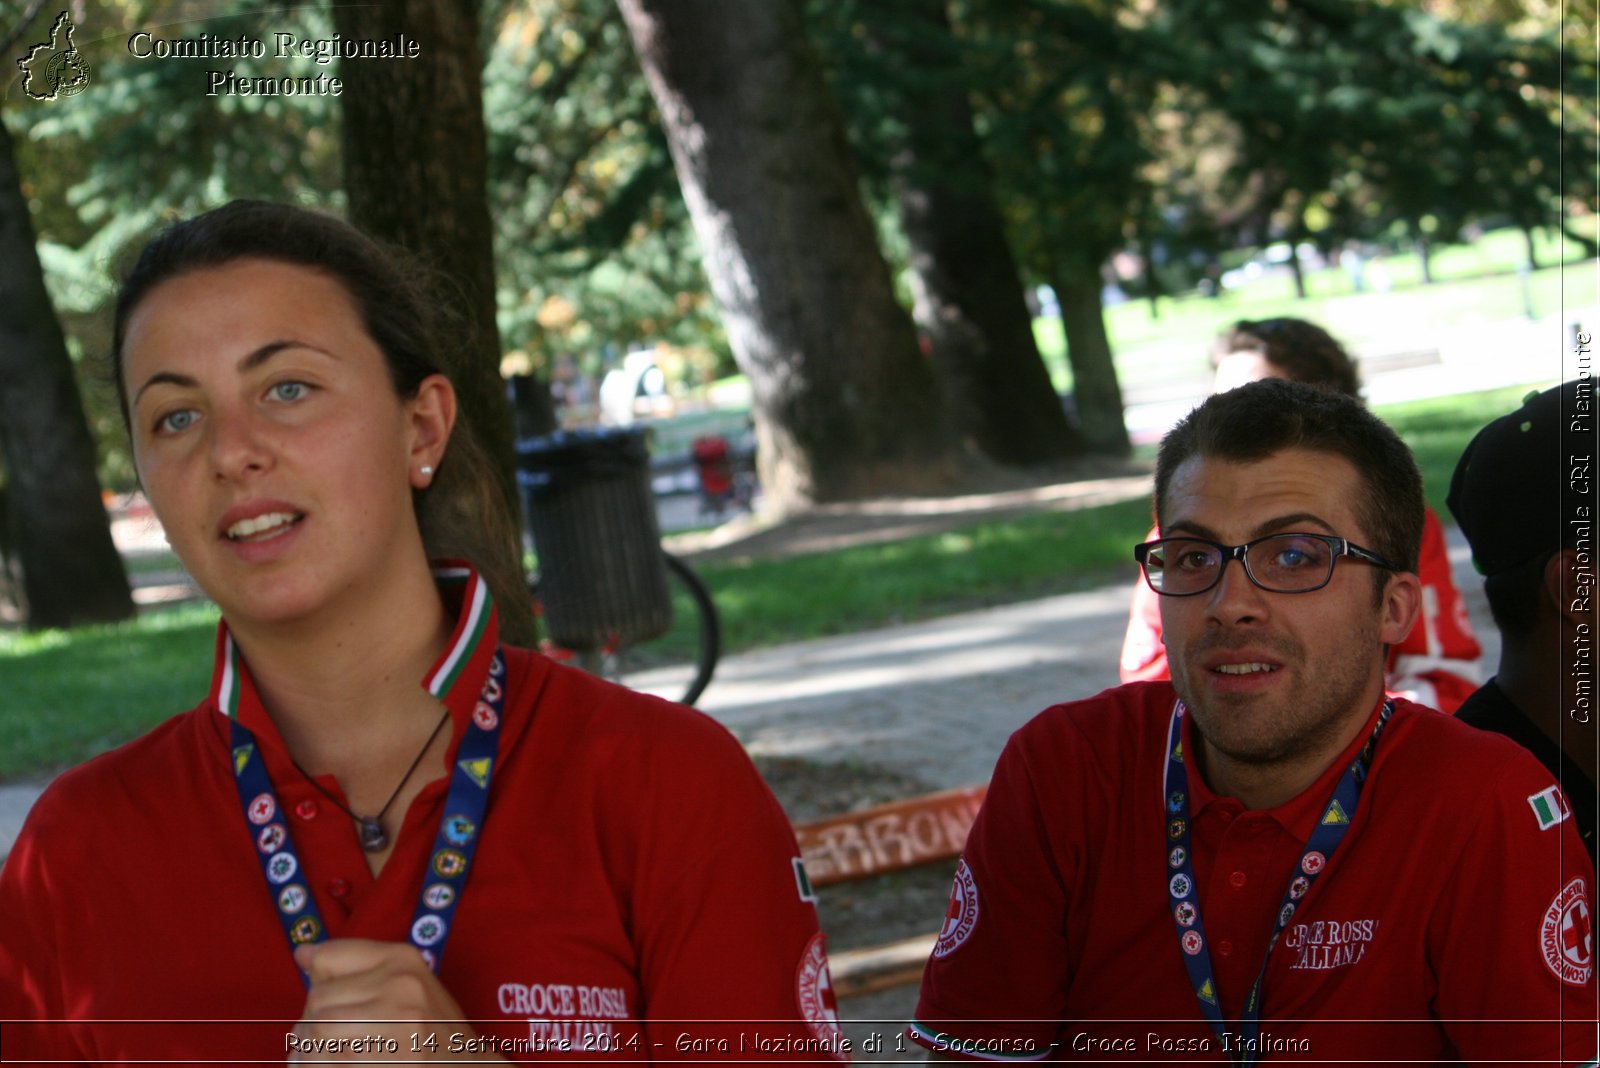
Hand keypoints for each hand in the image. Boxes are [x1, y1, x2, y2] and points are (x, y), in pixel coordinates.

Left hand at [291, 940, 505, 1061]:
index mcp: (403, 958)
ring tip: (332, 1056)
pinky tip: (338, 1065)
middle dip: (313, 1023)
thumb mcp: (406, 984)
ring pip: (315, 1031)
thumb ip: (358, 967)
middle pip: (317, 998)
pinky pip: (325, 1060)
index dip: (321, 984)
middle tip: (333, 1040)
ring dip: (312, 1050)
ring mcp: (394, 1023)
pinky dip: (318, 1066)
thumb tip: (302, 954)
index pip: (326, 959)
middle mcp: (400, 984)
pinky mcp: (385, 1060)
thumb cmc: (431, 1028)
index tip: (334, 1001)